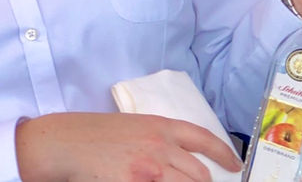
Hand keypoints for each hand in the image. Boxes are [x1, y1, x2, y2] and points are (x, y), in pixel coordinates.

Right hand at [16, 112, 241, 181]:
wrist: (65, 143)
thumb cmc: (95, 135)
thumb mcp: (133, 127)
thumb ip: (160, 140)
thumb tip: (181, 159)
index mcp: (160, 127)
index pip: (204, 139)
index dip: (225, 154)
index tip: (236, 166)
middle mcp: (160, 148)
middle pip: (199, 175)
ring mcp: (150, 171)